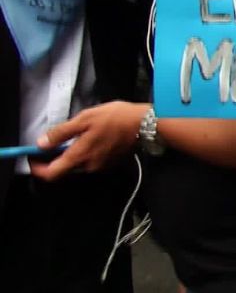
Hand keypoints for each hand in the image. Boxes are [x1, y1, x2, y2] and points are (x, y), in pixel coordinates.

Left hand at [31, 101, 147, 180]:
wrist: (146, 124)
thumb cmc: (115, 118)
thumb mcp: (84, 119)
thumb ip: (60, 133)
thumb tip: (40, 144)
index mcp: (79, 157)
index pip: (50, 174)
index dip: (37, 168)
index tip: (32, 156)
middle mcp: (88, 167)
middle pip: (63, 170)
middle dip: (54, 158)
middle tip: (53, 142)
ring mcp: (101, 166)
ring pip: (77, 165)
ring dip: (71, 155)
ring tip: (76, 136)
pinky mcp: (110, 163)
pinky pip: (91, 162)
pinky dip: (85, 153)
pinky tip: (91, 138)